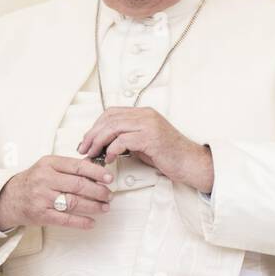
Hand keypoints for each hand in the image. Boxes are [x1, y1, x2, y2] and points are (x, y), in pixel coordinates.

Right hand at [0, 155, 114, 230]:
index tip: (108, 178)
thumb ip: (70, 167)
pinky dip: (81, 221)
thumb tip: (96, 167)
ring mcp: (42, 198)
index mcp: (49, 164)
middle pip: (78, 185)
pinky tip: (91, 222)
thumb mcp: (48, 166)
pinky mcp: (41, 215)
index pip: (77, 166)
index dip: (96, 172)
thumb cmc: (33, 180)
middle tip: (108, 195)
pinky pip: (65, 219)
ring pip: (74, 202)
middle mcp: (45, 180)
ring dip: (93, 206)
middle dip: (98, 191)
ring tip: (104, 207)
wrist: (8, 197)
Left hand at [77, 108, 213, 192]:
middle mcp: (145, 115)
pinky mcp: (150, 137)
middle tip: (84, 148)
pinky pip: (123, 140)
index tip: (87, 140)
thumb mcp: (144, 143)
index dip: (96, 125)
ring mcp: (149, 124)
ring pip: (113, 127)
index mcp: (144, 113)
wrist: (190, 162)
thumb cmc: (169, 155)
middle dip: (92, 134)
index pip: (112, 113)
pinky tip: (109, 158)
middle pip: (109, 118)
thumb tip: (105, 144)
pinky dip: (111, 149)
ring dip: (98, 141)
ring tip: (92, 154)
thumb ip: (127, 139)